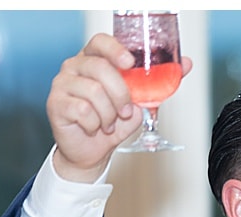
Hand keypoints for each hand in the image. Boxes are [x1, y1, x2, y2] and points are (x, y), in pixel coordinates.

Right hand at [46, 34, 193, 181]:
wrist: (93, 151)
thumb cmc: (113, 122)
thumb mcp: (141, 102)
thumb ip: (159, 83)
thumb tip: (185, 64)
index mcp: (94, 60)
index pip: (100, 42)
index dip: (116, 49)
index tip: (130, 63)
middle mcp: (75, 67)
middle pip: (101, 68)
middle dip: (121, 94)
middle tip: (125, 111)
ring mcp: (62, 84)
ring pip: (93, 91)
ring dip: (109, 113)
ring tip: (109, 122)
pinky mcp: (55, 103)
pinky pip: (82, 110)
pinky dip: (95, 124)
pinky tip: (94, 127)